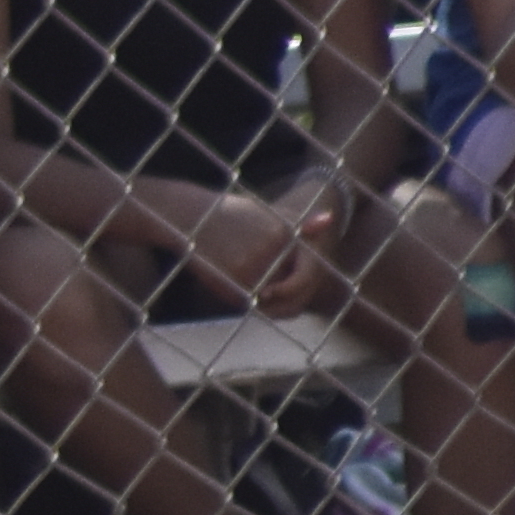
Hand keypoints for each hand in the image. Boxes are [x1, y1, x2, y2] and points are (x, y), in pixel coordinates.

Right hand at [173, 188, 332, 304]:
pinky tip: (223, 278)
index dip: (300, 290)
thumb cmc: (227, 215)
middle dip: (280, 300)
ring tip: (236, 276)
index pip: (308, 275)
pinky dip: (236, 296)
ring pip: (266, 299)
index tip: (286, 291)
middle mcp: (276, 249)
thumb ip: (300, 224)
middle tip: (259, 291)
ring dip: (256, 298)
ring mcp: (256, 265)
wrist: (186, 215)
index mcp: (287, 234)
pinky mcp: (236, 278)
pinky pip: (245, 300)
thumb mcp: (267, 213)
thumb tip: (329, 219)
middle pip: (290, 291)